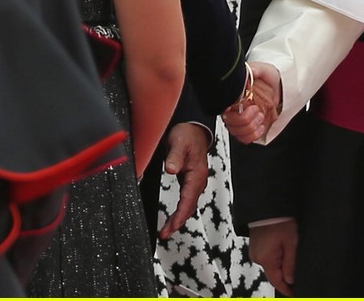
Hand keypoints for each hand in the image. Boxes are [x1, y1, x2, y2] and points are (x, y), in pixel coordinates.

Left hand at [159, 123, 210, 238]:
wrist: (194, 130)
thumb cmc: (187, 135)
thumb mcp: (178, 143)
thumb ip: (175, 157)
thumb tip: (171, 170)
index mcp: (196, 174)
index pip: (188, 200)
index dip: (180, 215)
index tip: (172, 227)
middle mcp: (198, 181)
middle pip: (190, 207)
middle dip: (178, 222)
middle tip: (165, 234)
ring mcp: (195, 182)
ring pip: (189, 205)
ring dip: (179, 219)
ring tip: (167, 231)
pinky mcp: (190, 182)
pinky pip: (187, 200)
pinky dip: (181, 211)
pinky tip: (174, 217)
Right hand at [222, 63, 281, 143]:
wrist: (280, 87)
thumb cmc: (269, 77)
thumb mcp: (263, 70)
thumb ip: (255, 69)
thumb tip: (250, 70)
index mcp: (233, 96)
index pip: (224, 110)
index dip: (234, 112)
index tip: (245, 106)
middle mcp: (234, 110)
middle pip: (230, 124)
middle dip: (246, 120)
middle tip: (256, 110)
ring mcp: (242, 120)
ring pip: (237, 133)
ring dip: (251, 128)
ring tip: (260, 117)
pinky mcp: (250, 127)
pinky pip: (246, 139)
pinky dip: (254, 135)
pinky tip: (261, 127)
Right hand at [249, 219, 298, 295]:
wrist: (270, 205)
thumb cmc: (281, 220)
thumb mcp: (291, 242)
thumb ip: (291, 263)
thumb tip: (290, 280)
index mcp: (265, 258)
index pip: (276, 280)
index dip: (286, 288)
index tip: (294, 293)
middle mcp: (257, 257)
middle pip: (274, 273)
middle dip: (286, 275)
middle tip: (299, 274)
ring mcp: (255, 251)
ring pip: (272, 264)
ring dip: (282, 264)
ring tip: (293, 255)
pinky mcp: (257, 245)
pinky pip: (268, 256)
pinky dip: (277, 256)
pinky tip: (285, 249)